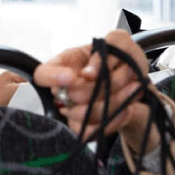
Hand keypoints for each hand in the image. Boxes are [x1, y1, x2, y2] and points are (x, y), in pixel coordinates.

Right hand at [34, 30, 152, 149]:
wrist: (131, 76)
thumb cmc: (119, 57)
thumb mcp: (117, 41)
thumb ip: (104, 51)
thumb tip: (88, 73)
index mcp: (64, 64)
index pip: (42, 74)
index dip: (53, 78)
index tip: (72, 78)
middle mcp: (65, 89)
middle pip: (70, 96)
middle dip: (97, 88)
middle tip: (120, 75)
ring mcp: (75, 109)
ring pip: (84, 115)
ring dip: (112, 101)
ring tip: (132, 87)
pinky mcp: (87, 126)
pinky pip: (92, 132)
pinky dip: (113, 121)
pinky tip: (127, 109)